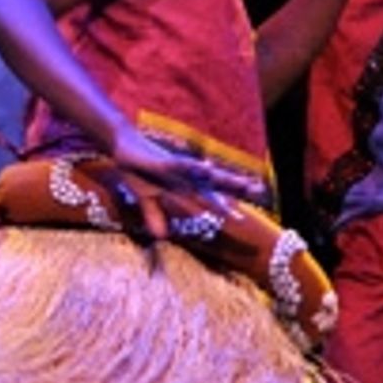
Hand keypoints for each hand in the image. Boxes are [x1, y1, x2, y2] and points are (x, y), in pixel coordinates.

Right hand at [106, 123, 257, 238]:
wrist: (122, 146)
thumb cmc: (138, 170)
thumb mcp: (145, 199)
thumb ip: (154, 216)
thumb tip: (160, 236)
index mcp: (182, 184)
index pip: (207, 197)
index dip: (223, 206)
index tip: (241, 218)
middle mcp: (185, 175)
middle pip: (215, 183)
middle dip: (236, 187)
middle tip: (259, 190)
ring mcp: (176, 167)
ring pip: (205, 174)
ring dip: (224, 178)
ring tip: (244, 183)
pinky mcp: (163, 162)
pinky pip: (182, 165)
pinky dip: (195, 167)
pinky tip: (208, 168)